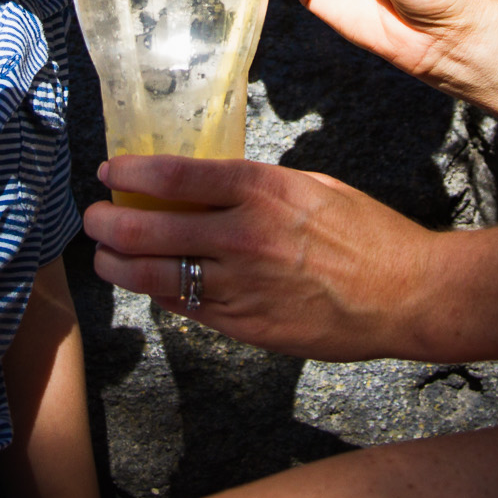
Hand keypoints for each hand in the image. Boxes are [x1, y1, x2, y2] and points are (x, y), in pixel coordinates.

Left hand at [85, 154, 438, 361]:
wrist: (405, 294)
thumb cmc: (367, 234)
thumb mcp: (312, 187)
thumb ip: (258, 187)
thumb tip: (210, 186)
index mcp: (263, 188)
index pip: (175, 175)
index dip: (132, 172)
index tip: (109, 171)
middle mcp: (244, 235)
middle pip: (150, 226)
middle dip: (108, 222)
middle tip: (92, 218)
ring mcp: (242, 285)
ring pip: (156, 275)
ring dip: (119, 264)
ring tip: (105, 257)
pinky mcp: (246, 325)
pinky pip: (186, 307)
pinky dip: (160, 293)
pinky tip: (148, 284)